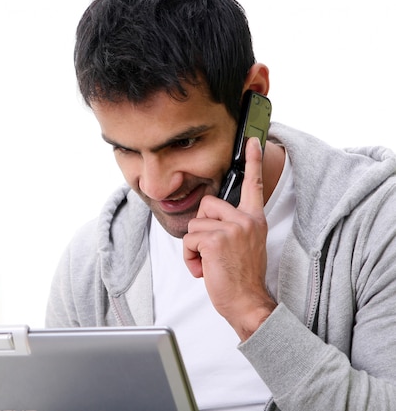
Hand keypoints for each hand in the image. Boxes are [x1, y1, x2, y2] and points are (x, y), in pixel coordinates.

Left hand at [183, 137, 276, 340]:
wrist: (247, 302)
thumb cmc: (242, 278)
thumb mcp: (245, 245)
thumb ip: (233, 226)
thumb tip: (209, 219)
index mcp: (254, 219)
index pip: (254, 185)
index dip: (253, 161)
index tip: (252, 140)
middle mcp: (246, 220)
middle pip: (206, 204)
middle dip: (201, 227)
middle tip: (213, 250)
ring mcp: (232, 229)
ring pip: (194, 225)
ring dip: (194, 247)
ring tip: (210, 262)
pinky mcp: (216, 240)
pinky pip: (188, 240)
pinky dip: (190, 257)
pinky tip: (205, 269)